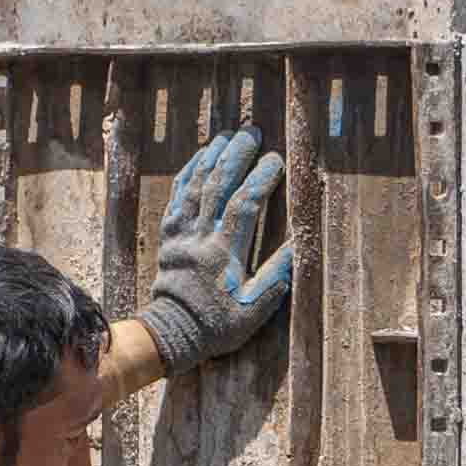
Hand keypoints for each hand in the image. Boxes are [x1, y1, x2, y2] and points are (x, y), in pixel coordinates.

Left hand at [138, 127, 293, 373]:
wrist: (172, 333)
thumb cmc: (218, 324)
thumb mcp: (254, 308)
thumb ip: (275, 276)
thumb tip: (296, 246)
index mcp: (225, 252)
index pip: (245, 205)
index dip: (260, 179)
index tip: (275, 160)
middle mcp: (201, 236)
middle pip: (219, 185)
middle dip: (236, 156)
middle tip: (252, 132)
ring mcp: (182, 233)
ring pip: (196, 185)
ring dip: (212, 157)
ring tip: (227, 136)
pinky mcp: (169, 234)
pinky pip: (178, 196)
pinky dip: (188, 173)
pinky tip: (199, 157)